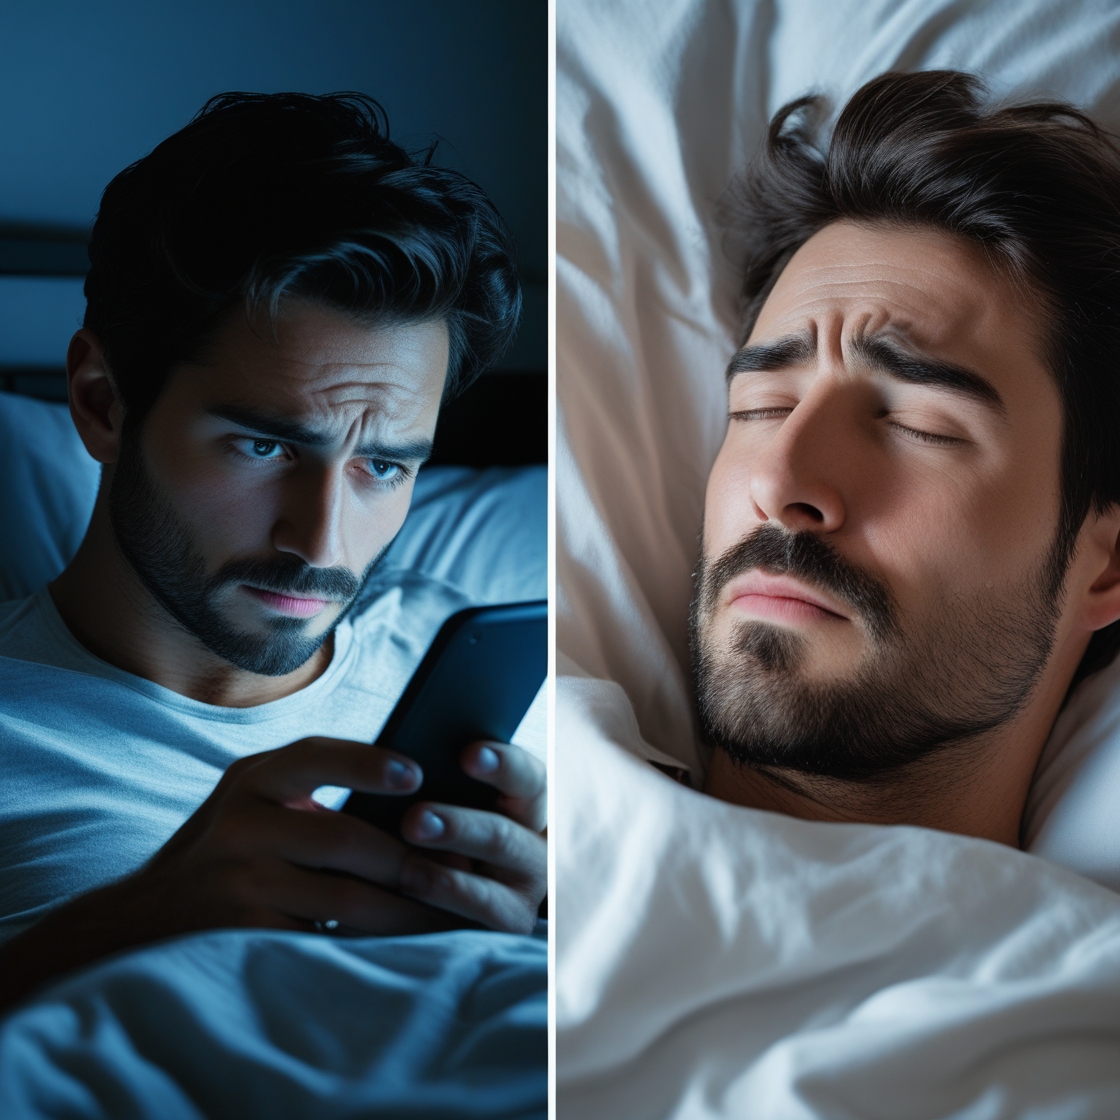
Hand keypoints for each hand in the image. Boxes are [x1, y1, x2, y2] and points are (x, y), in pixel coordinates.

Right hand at [0, 736, 454, 1007]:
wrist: (146, 918)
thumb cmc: (227, 846)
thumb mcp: (254, 797)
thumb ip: (309, 782)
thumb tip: (412, 783)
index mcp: (252, 779)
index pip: (315, 757)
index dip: (368, 764)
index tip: (417, 774)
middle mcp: (242, 825)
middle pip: (346, 839)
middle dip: (409, 859)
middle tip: (461, 866)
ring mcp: (240, 883)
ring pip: (345, 898)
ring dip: (403, 908)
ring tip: (445, 910)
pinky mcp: (245, 935)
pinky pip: (325, 939)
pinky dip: (368, 942)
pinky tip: (400, 942)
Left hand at [395, 740, 546, 933]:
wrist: (481, 885)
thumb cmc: (460, 819)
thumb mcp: (469, 796)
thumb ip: (452, 782)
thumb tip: (404, 771)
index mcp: (531, 803)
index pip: (527, 778)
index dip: (501, 764)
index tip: (467, 754)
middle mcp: (536, 848)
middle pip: (502, 836)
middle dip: (458, 827)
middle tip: (414, 820)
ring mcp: (524, 893)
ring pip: (487, 890)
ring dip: (444, 881)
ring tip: (406, 870)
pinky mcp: (506, 926)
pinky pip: (474, 920)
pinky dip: (440, 905)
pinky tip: (406, 891)